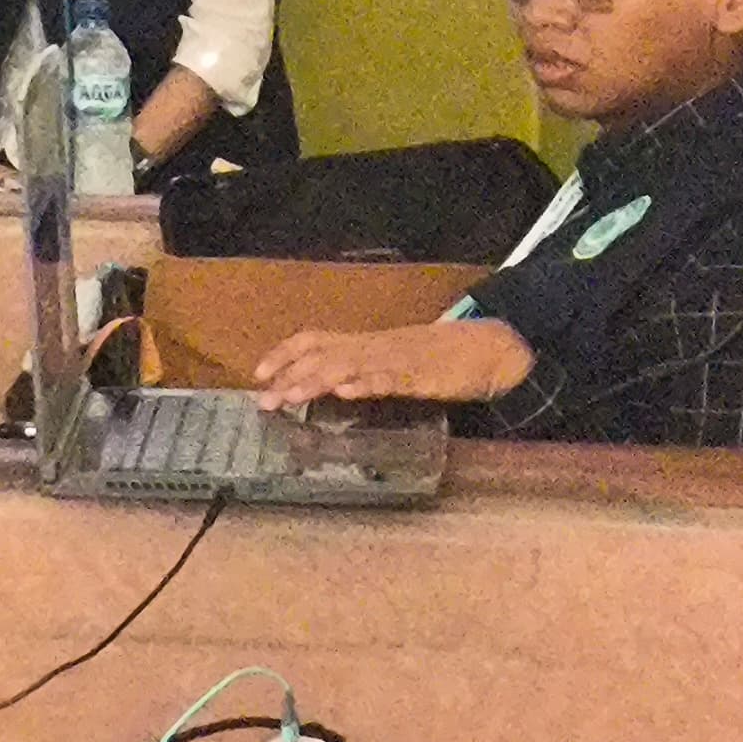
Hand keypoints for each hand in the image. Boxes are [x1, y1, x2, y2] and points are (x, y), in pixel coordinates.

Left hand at [251, 316, 532, 414]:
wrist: (486, 349)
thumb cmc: (435, 358)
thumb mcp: (388, 362)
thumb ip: (359, 371)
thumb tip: (325, 388)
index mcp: (362, 343)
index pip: (312, 340)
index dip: (282, 354)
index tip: (256, 375)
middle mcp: (371, 347)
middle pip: (322, 355)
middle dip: (289, 377)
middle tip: (263, 401)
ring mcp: (394, 359)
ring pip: (348, 365)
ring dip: (317, 380)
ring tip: (291, 396)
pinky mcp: (420, 374)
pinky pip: (390, 377)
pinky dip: (367, 383)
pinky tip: (349, 392)